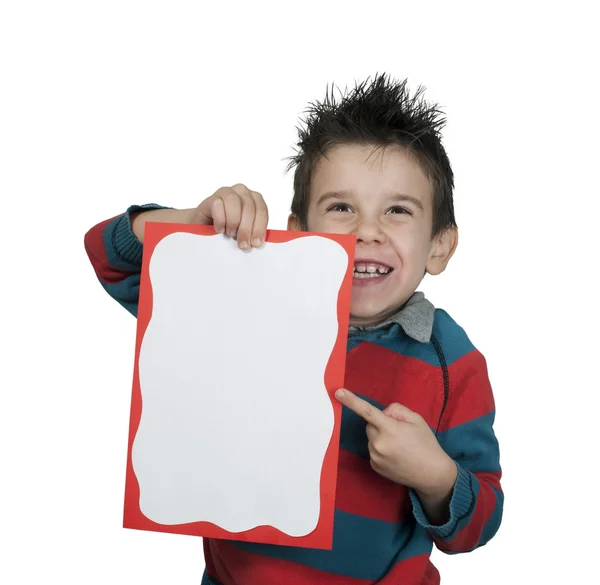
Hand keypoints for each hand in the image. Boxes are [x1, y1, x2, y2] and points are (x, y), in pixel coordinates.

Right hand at [189, 184, 268, 249]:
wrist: (206, 228)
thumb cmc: (229, 230)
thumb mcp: (244, 232)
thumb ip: (252, 233)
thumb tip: (257, 243)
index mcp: (254, 199)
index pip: (261, 210)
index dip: (259, 227)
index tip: (256, 243)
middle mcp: (242, 191)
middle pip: (248, 207)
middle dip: (246, 229)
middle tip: (243, 245)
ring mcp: (226, 192)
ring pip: (233, 201)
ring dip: (233, 221)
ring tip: (230, 234)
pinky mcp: (211, 197)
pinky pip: (217, 204)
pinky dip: (220, 219)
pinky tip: (220, 229)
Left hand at [335, 389, 456, 497]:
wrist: (432, 474)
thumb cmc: (426, 444)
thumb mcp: (416, 419)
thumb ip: (397, 410)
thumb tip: (383, 413)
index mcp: (390, 429)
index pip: (367, 412)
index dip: (352, 401)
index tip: (338, 392)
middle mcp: (379, 443)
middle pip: (370, 425)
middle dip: (380, 424)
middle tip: (398, 431)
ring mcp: (375, 457)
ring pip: (371, 438)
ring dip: (380, 437)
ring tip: (400, 446)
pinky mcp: (374, 466)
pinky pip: (373, 450)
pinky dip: (380, 449)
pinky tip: (395, 455)